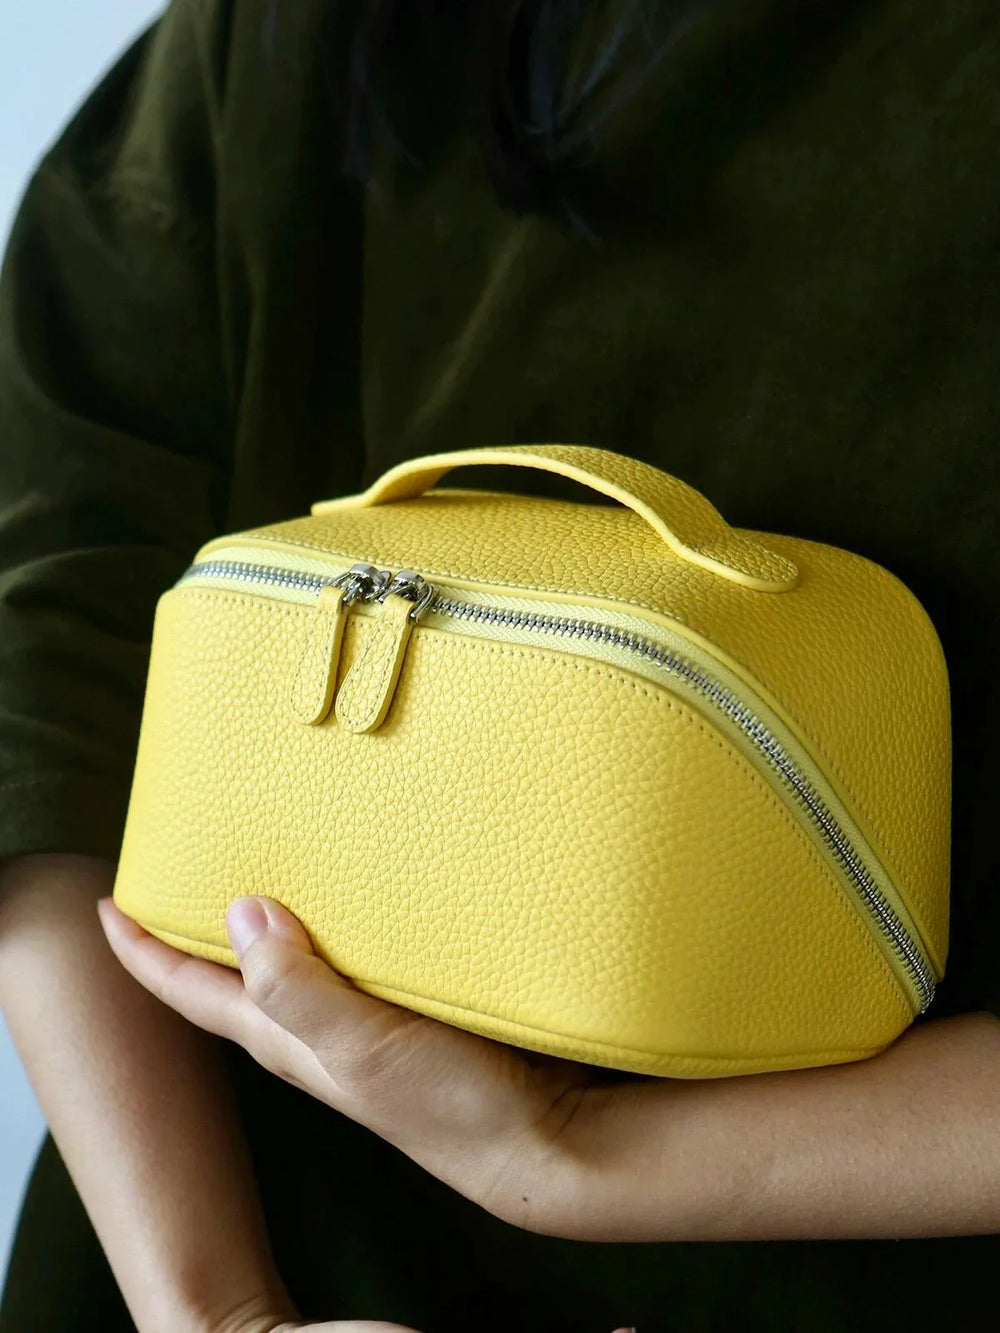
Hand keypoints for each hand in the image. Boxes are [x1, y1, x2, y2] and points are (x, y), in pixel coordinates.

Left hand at [97, 893, 619, 1234]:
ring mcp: (356, 1017)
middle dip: (191, 923)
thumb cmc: (453, 1107)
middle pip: (226, 971)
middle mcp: (310, 1026)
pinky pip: (343, 950)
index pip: (190, 990)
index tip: (106, 900)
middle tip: (172, 864)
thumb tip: (241, 913)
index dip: (142, 948)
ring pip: (286, 957)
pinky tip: (345, 890)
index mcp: (286, 1036)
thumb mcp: (364, 1049)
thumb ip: (300, 990)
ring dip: (260, 914)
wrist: (541, 1140)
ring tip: (251, 859)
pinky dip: (327, 917)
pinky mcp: (403, 1003)